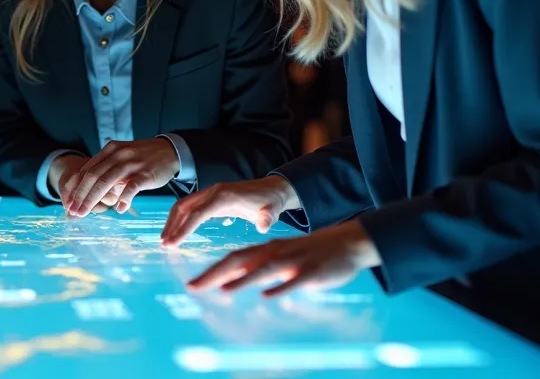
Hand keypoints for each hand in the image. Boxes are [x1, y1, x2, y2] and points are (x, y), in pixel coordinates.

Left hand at [61, 138, 181, 216]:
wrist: (169, 151)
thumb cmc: (142, 159)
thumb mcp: (121, 158)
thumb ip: (106, 170)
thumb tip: (88, 190)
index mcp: (109, 150)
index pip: (86, 170)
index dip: (75, 188)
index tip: (68, 203)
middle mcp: (118, 155)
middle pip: (92, 177)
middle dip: (80, 196)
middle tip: (73, 211)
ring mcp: (131, 163)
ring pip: (106, 182)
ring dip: (92, 199)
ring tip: (85, 213)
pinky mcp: (145, 173)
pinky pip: (131, 187)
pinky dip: (123, 199)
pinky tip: (119, 210)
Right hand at [161, 176, 300, 245]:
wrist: (272, 190)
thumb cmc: (270, 203)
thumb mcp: (272, 211)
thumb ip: (267, 218)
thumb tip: (264, 226)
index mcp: (223, 196)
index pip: (197, 213)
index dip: (183, 229)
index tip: (172, 244)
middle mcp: (212, 192)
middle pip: (184, 207)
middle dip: (172, 225)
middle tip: (164, 244)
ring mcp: (210, 193)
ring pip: (183, 206)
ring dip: (172, 222)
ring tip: (166, 240)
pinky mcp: (210, 198)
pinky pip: (190, 207)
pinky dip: (180, 219)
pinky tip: (176, 232)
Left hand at [185, 220, 380, 297]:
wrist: (347, 242)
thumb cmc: (309, 253)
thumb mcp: (280, 259)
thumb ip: (257, 268)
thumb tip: (231, 281)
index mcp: (266, 250)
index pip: (233, 259)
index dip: (211, 271)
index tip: (192, 284)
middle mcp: (275, 253)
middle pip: (240, 261)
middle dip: (215, 274)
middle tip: (193, 287)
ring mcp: (294, 261)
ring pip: (265, 268)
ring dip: (244, 279)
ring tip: (224, 290)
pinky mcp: (312, 271)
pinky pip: (295, 280)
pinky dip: (280, 287)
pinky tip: (268, 296)